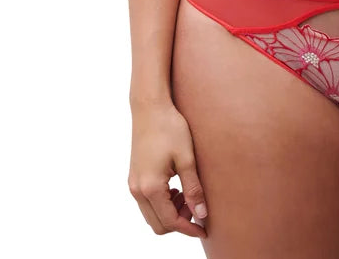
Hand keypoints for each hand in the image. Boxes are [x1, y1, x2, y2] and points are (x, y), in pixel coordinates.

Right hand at [128, 100, 207, 238]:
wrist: (150, 107)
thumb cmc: (170, 128)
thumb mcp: (187, 158)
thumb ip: (193, 188)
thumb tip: (201, 214)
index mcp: (151, 188)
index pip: (170, 222)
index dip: (189, 228)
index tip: (204, 229)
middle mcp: (137, 190)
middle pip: (158, 224)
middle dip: (179, 222)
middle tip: (197, 207)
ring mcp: (133, 184)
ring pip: (152, 215)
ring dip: (170, 213)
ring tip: (188, 194)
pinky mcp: (134, 177)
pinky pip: (147, 203)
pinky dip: (162, 203)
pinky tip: (177, 187)